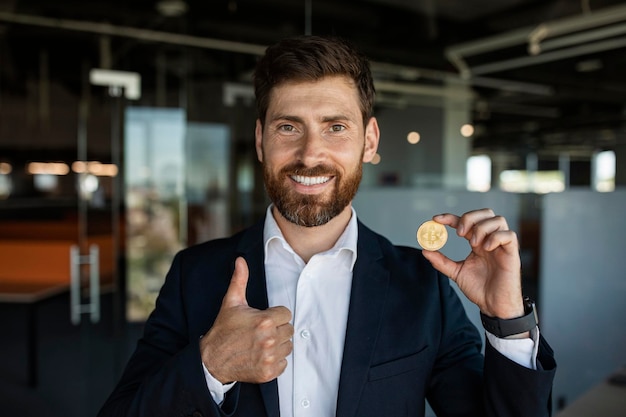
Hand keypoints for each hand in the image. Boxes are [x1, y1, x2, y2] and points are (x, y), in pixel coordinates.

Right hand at [200, 256, 293, 383]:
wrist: (212, 360)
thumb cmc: (223, 330)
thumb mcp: (231, 303)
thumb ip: (240, 280)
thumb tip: (240, 260)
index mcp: (264, 320)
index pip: (286, 314)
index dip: (275, 316)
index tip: (262, 319)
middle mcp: (269, 339)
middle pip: (289, 330)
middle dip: (277, 329)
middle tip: (260, 332)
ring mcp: (269, 357)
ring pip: (288, 347)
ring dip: (278, 345)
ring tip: (260, 343)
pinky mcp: (269, 372)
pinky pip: (283, 363)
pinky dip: (275, 361)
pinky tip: (261, 356)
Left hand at [421, 209, 524, 319]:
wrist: (493, 306)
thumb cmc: (479, 289)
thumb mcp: (456, 272)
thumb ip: (441, 261)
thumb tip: (425, 250)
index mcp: (477, 242)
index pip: (465, 221)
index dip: (451, 217)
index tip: (436, 219)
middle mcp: (490, 240)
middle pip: (485, 213)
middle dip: (470, 218)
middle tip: (459, 233)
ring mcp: (502, 246)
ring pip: (498, 220)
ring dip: (482, 228)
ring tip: (473, 244)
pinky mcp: (512, 253)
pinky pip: (509, 235)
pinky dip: (496, 237)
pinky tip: (486, 248)